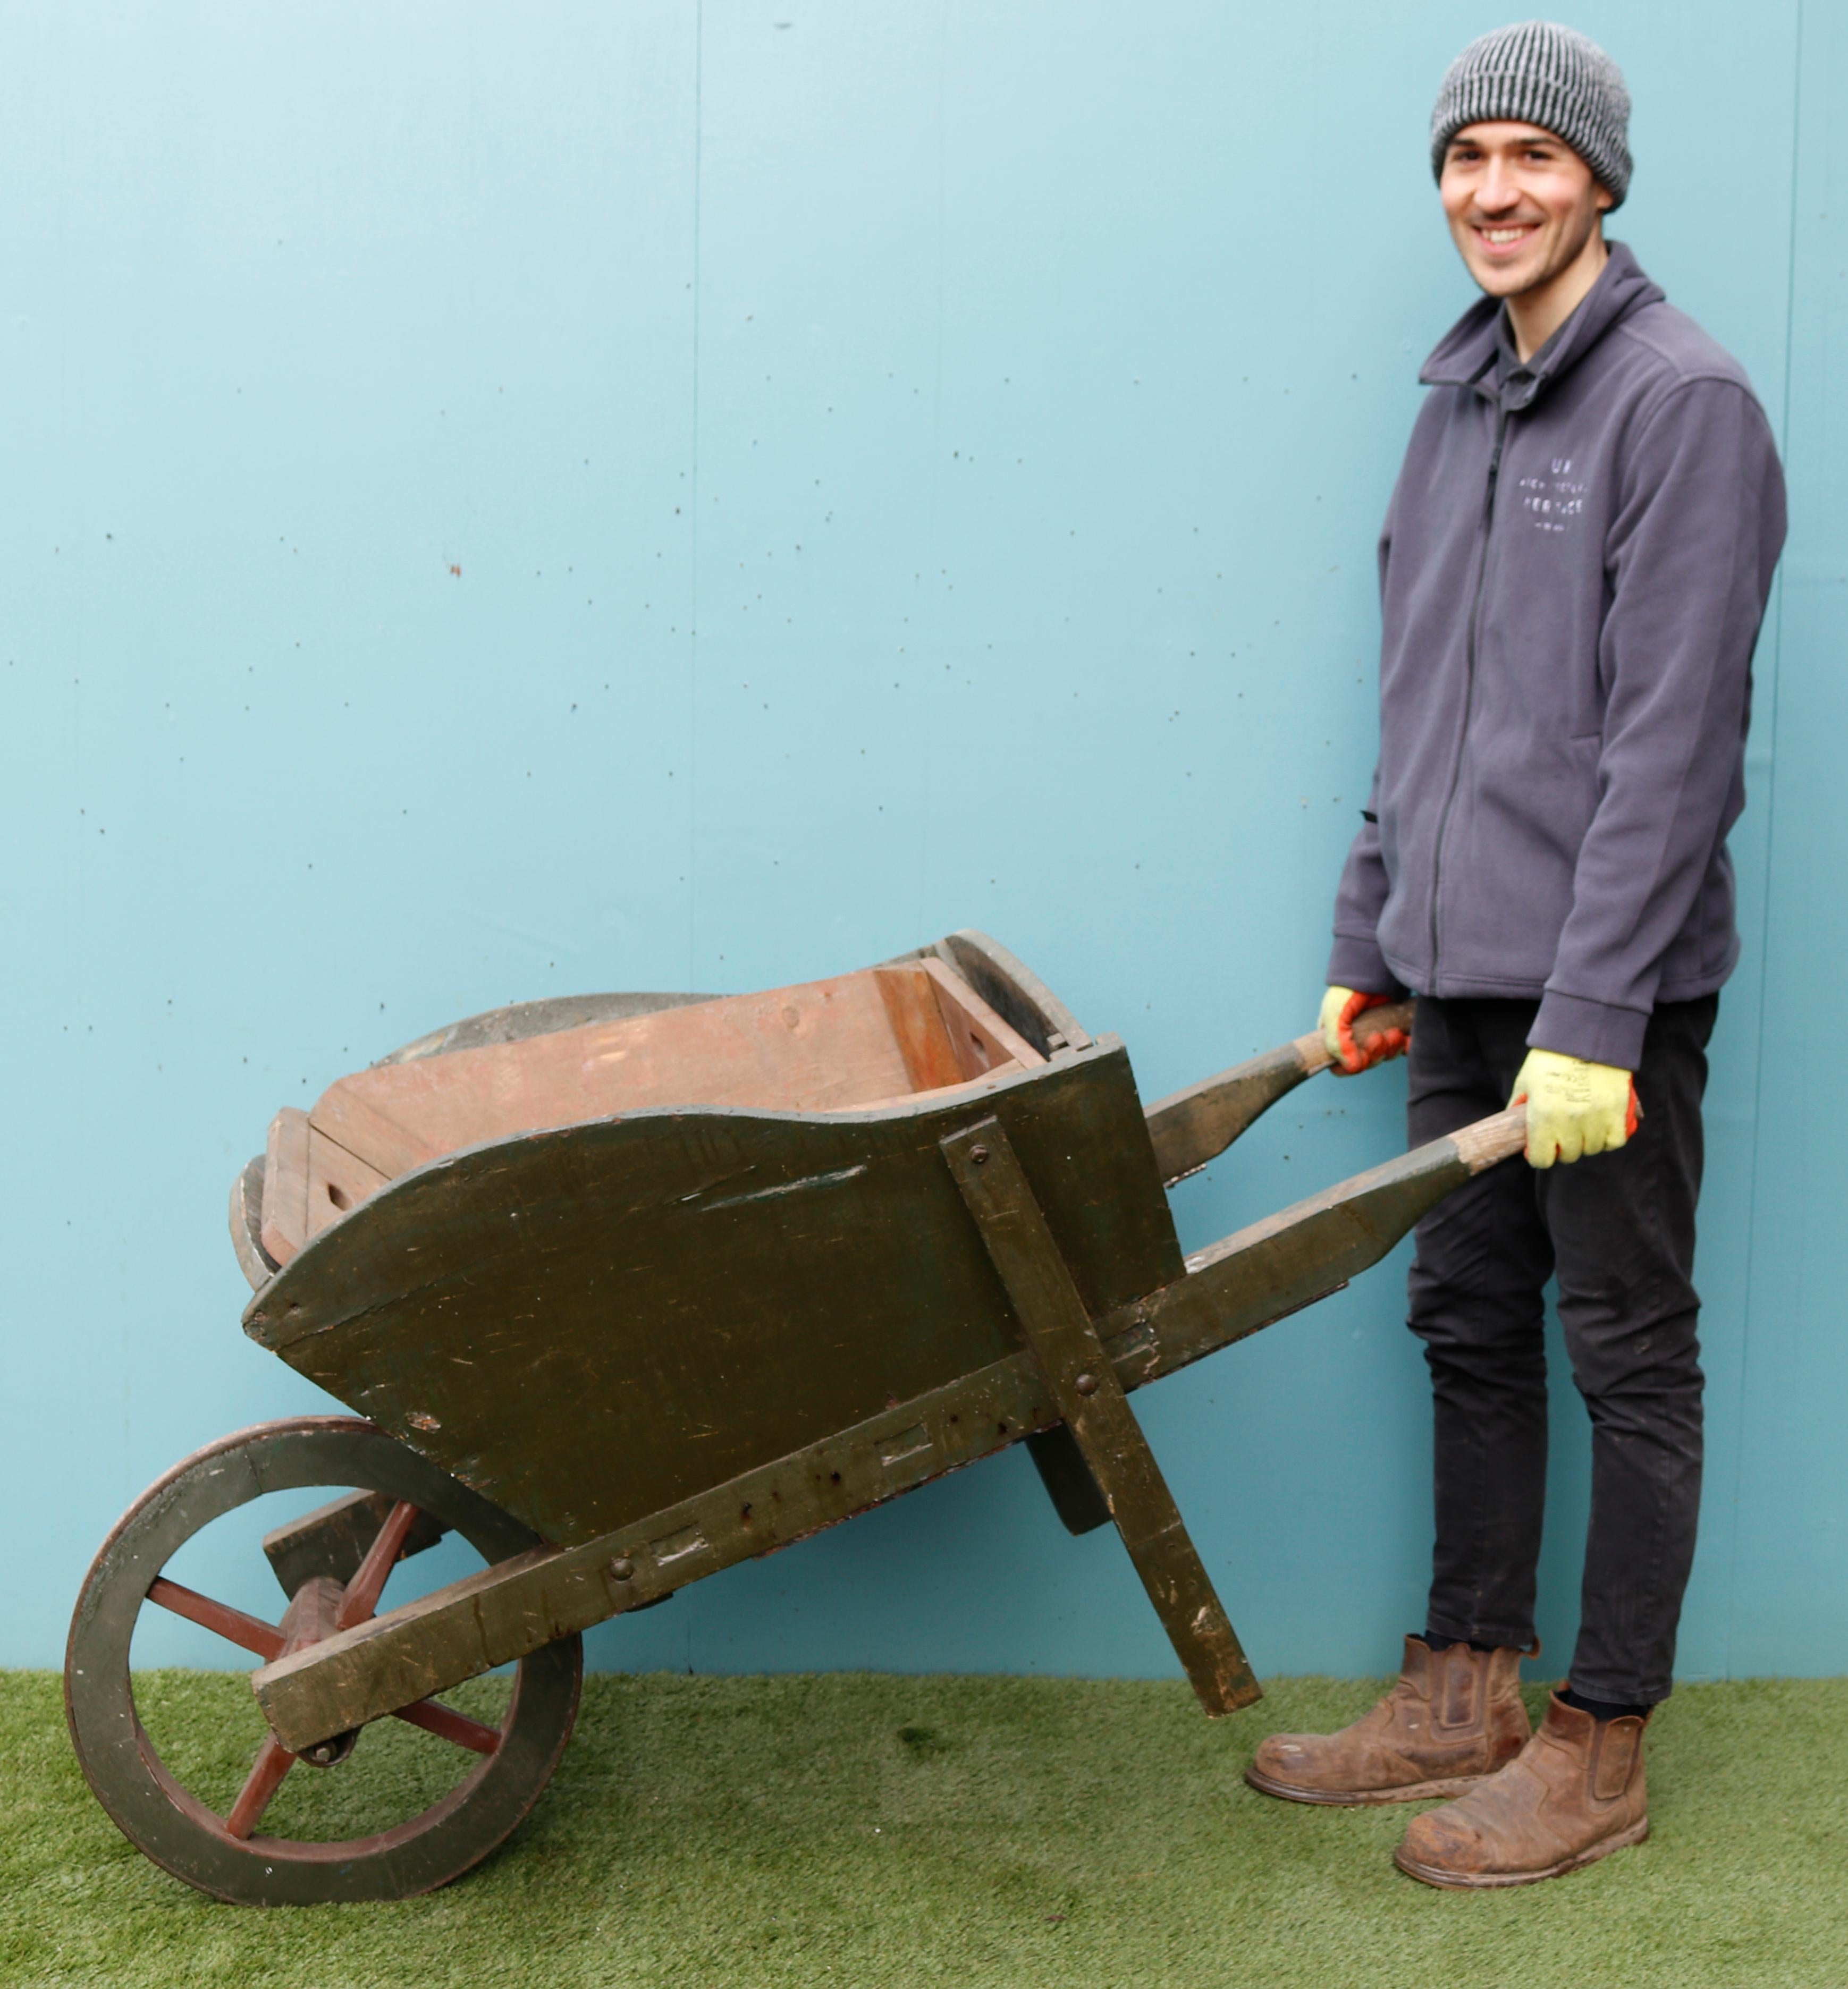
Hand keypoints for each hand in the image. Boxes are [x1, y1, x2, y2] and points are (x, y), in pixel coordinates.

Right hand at [1319, 986, 1409, 1075]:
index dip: (1351, 1067)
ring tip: (1393, 1032)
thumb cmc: (1347, 990)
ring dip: (1391, 1049)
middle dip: (1375, 1054)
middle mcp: (1358, 1038)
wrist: (1373, 967)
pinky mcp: (1397, 1027)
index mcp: (1338, 1038)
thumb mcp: (1334, 1014)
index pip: (1341, 1066)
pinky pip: (1404, 1047)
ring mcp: (1379, 1033)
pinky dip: (1407, 1047)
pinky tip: (1407, 1039)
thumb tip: (1353, 1067)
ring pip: (1386, 1056)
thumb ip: (1337, 1042)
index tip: (1360, 1057)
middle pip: (1367, 1062)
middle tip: (1379, 1037)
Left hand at [1510, 1049, 1640, 1167]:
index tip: (1541, 1147)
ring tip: (1582, 1126)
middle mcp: (1569, 1122)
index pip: (1541, 1160)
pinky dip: (1609, 1138)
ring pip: (1592, 1149)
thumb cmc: (1550, 1057)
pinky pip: (1615, 1141)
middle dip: (1563, 1147)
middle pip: (1568, 1155)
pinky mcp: (1617, 1112)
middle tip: (1562, 1132)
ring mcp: (1595, 1118)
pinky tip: (1601, 1128)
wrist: (1585, 1035)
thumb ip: (1518, 1107)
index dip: (1539, 1155)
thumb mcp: (1525, 1081)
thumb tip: (1516, 1127)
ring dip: (1586, 1142)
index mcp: (1543, 1117)